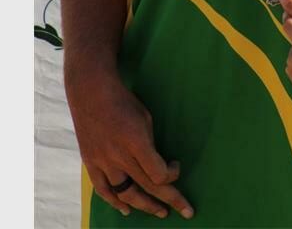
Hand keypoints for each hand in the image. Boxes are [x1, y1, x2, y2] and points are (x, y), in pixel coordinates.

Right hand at [65, 71, 193, 219]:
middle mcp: (118, 156)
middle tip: (186, 211)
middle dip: (170, 199)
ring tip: (161, 213)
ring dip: (145, 205)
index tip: (176, 165)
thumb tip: (155, 164)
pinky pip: (103, 190)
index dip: (172, 174)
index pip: (158, 173)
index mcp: (135, 141)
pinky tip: (127, 210)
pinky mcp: (91, 163)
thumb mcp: (145, 117)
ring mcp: (103, 162)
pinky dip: (115, 202)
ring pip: (126, 194)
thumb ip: (149, 144)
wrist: (91, 92)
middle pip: (147, 186)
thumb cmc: (123, 100)